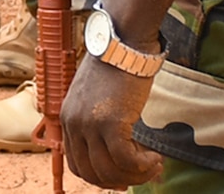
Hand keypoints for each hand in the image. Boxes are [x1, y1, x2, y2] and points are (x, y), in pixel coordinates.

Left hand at [62, 55, 161, 188]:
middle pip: (92, 173)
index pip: (77, 165)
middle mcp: (74, 124)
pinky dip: (143, 165)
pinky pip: (126, 160)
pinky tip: (155, 158)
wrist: (125, 42)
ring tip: (152, 165)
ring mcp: (90, 124)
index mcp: (68, 118)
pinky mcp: (111, 122)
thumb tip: (113, 145)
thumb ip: (96, 118)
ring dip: (135, 175)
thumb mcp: (95, 94)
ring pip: (109, 171)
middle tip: (142, 173)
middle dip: (118, 180)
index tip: (122, 173)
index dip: (101, 176)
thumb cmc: (116, 64)